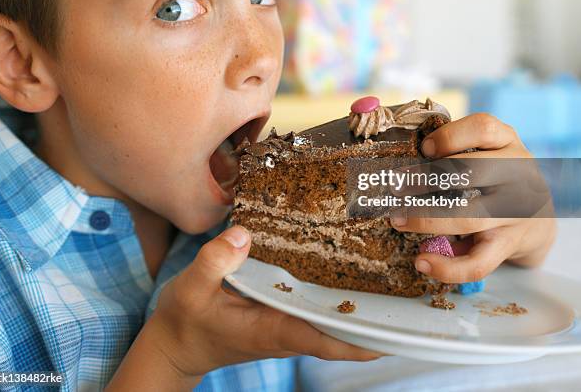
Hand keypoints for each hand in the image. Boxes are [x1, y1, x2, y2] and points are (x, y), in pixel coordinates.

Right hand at [150, 225, 383, 379]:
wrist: (176, 345)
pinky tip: (342, 268)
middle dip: (372, 317)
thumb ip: (214, 262)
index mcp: (274, 329)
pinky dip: (333, 294)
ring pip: (331, 319)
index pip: (328, 338)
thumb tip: (243, 233)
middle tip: (404, 289)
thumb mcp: (191, 289)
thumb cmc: (185, 322)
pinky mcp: (279, 314)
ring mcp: (285, 323)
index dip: (363, 336)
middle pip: (341, 330)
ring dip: (357, 305)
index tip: (396, 329)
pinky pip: (315, 306)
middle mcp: (287, 328)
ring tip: (386, 274)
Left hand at [391, 113, 556, 282]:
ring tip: (398, 220)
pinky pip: (478, 262)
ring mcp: (516, 211)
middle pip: (472, 171)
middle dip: (427, 179)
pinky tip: (421, 261)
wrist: (538, 220)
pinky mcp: (509, 245)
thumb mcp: (487, 152)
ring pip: (469, 217)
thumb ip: (456, 150)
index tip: (423, 148)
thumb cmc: (496, 177)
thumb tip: (402, 163)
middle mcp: (518, 173)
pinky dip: (447, 266)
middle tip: (396, 187)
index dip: (450, 137)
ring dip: (426, 219)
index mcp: (507, 142)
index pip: (484, 128)